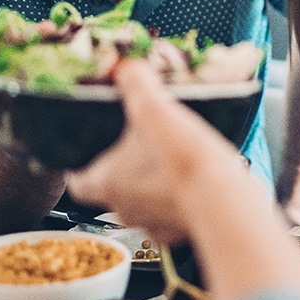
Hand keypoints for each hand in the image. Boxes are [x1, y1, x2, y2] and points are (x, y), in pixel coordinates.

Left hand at [67, 60, 242, 245]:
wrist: (222, 195)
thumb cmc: (182, 156)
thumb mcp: (153, 106)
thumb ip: (136, 83)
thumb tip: (128, 68)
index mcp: (106, 181)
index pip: (77, 181)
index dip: (82, 164)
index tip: (92, 149)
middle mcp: (123, 208)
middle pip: (112, 189)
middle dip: (125, 168)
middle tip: (143, 145)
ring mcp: (151, 224)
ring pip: (142, 202)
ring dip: (152, 184)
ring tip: (172, 160)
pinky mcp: (177, 231)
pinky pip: (171, 214)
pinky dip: (178, 198)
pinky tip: (193, 179)